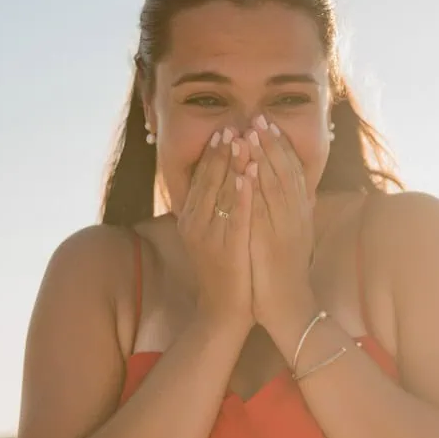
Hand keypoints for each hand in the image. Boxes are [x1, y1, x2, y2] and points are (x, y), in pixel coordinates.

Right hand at [177, 128, 253, 333]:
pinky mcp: (225, 247)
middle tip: (232, 127)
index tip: (223, 131)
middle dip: (221, 152)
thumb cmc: (225, 272)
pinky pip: (234, 214)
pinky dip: (240, 192)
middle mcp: (194, 223)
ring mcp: (208, 235)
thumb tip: (225, 182)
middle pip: (207, 180)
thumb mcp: (213, 237)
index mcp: (191, 218)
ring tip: (241, 140)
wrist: (224, 310)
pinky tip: (248, 173)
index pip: (201, 179)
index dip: (212, 154)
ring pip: (219, 192)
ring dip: (230, 163)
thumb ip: (215, 211)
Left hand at [244, 115, 318, 356]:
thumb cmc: (286, 275)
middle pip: (286, 172)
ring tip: (250, 134)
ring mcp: (286, 228)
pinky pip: (263, 211)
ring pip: (275, 186)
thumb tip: (292, 193)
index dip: (282, 147)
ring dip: (263, 158)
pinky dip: (256, 189)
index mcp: (301, 214)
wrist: (290, 308)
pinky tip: (246, 171)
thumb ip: (291, 215)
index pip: (294, 172)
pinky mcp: (272, 242)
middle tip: (258, 118)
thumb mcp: (292, 239)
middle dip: (272, 144)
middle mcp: (297, 217)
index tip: (270, 125)